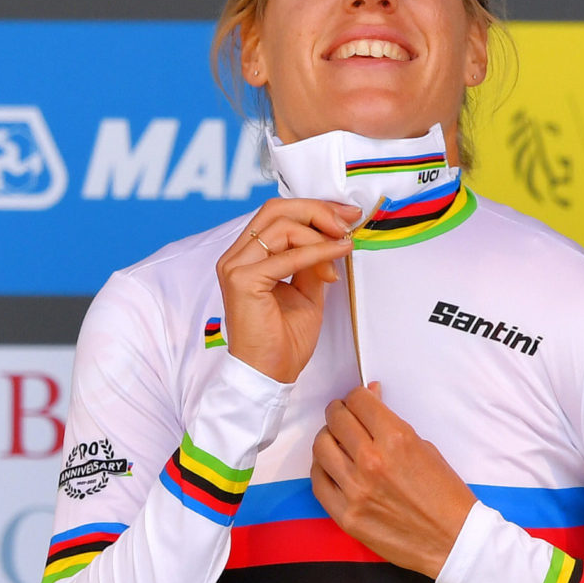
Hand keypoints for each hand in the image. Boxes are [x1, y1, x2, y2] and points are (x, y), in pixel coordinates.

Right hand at [217, 198, 359, 383]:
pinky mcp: (243, 281)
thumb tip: (334, 236)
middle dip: (317, 210)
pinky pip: (287, 256)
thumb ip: (314, 261)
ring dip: (319, 234)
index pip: (277, 213)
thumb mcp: (307, 290)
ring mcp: (235, 267)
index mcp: (246, 255)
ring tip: (342, 248)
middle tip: (347, 223)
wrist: (270, 374)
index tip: (347, 214)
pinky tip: (338, 254)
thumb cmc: (284, 339)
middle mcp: (236, 256)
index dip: (314, 208)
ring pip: (281, 226)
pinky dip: (317, 252)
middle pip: (276, 209)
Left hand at [310, 383, 476, 578]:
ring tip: (336, 440)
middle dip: (338, 411)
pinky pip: (318, 482)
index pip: (358, 401)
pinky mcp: (346, 516)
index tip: (358, 401)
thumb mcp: (425, 448)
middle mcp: (372, 461)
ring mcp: (355, 490)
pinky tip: (330, 466)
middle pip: (336, 420)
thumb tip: (371, 397)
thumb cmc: (445, 494)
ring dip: (327, 437)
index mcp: (396, 439)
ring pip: (321, 448)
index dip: (357, 396)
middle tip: (343, 415)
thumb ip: (392, 424)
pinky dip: (321, 468)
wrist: (453, 540)